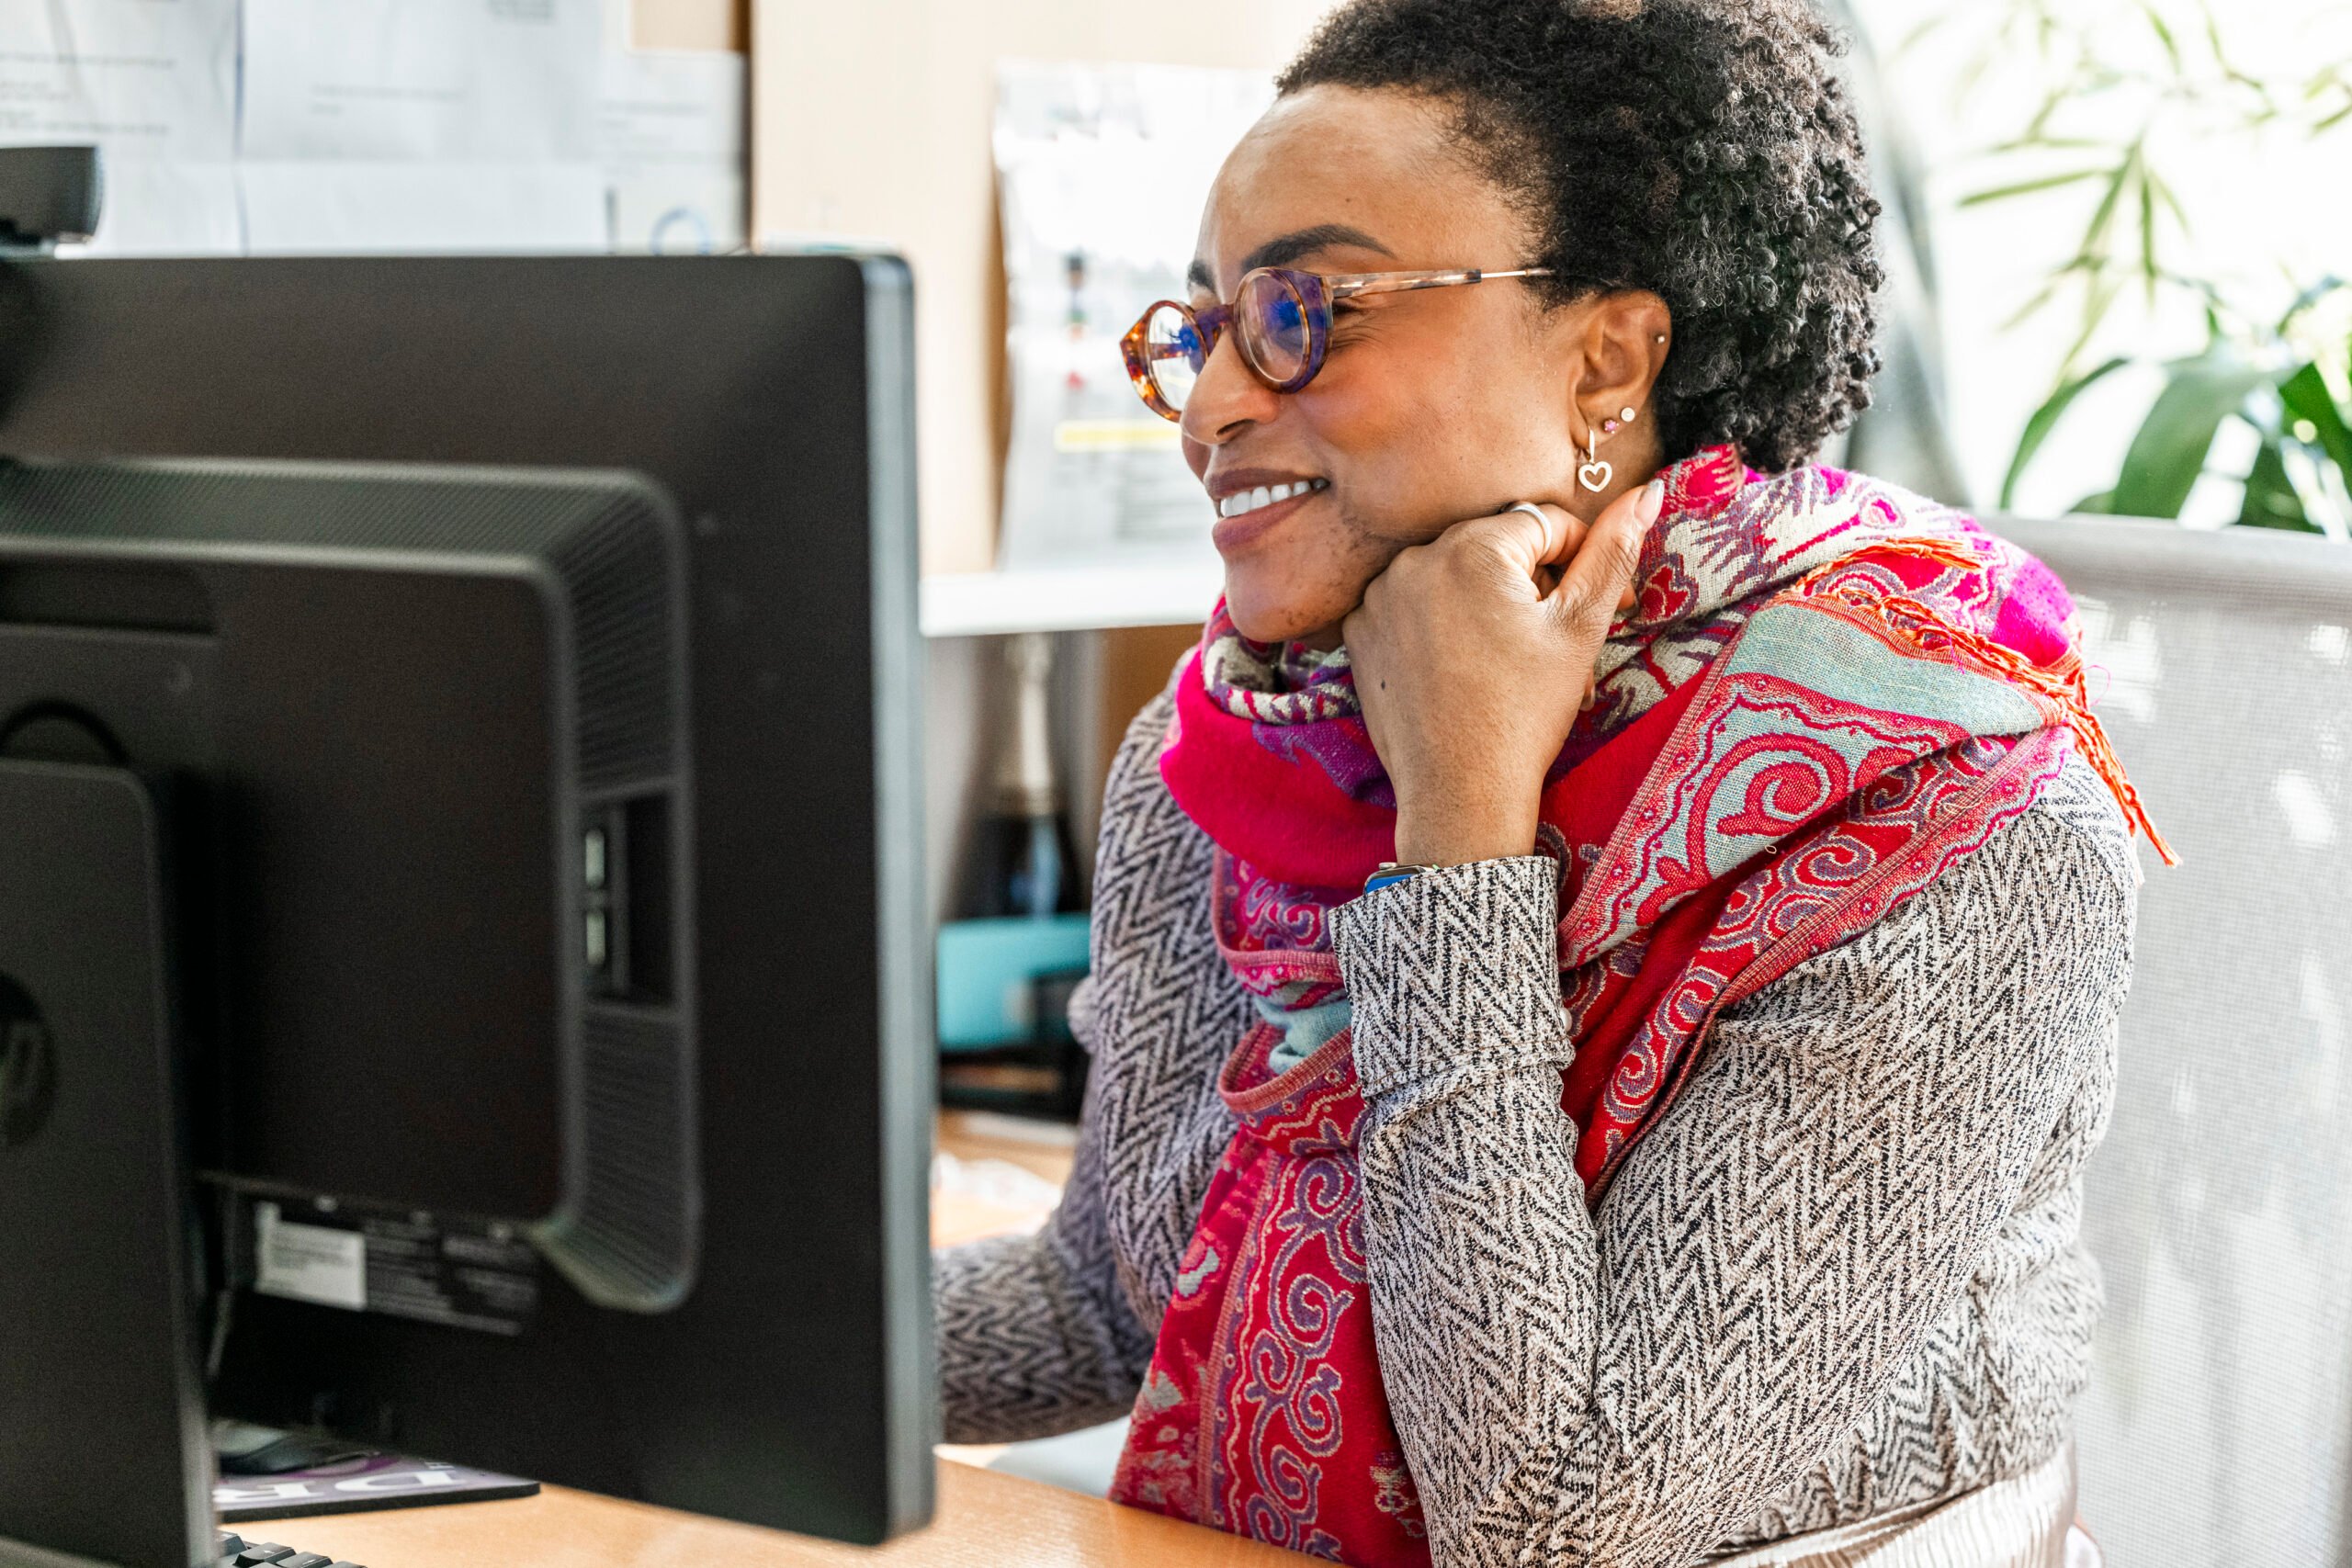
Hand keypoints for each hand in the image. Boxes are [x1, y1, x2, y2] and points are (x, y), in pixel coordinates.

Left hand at [1343, 480, 1661, 866]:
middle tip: (1553, 641)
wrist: (1461, 793)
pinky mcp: (1359, 633)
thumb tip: (1648, 490)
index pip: (1543, 523)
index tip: (1597, 607)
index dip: (1579, 561)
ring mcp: (1378, 597)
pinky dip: (1437, 625)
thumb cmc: (1527, 712)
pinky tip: (1461, 667)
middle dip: (1531, 582)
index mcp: (1472, 546)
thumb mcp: (1582, 628)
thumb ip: (1614, 552)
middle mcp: (1414, 558)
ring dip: (1483, 601)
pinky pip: (1410, 607)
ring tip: (1506, 658)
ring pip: (1451, 575)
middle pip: (1494, 547)